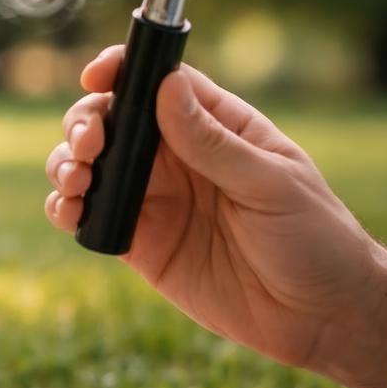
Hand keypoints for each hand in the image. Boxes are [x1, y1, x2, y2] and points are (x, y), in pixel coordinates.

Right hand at [45, 46, 386, 387]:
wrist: (320, 316)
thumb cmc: (314, 238)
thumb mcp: (270, 183)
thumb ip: (213, 141)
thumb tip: (165, 87)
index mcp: (214, 127)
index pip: (157, 82)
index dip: (120, 71)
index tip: (95, 78)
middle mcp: (176, 158)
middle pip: (110, 120)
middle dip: (83, 124)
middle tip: (89, 145)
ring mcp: (153, 200)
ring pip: (89, 166)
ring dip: (66, 164)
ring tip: (76, 179)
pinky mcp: (138, 244)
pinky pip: (88, 217)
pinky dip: (66, 209)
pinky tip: (71, 212)